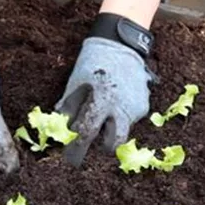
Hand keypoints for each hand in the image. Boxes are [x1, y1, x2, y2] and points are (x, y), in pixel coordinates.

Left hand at [56, 37, 151, 165]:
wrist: (122, 44)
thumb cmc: (94, 62)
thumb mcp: (76, 81)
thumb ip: (69, 105)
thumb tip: (60, 127)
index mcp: (100, 100)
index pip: (87, 133)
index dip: (77, 150)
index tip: (71, 160)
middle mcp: (121, 107)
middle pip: (113, 143)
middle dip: (102, 148)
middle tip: (95, 143)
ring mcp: (135, 108)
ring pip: (123, 132)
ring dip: (112, 132)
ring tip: (106, 118)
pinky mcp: (144, 106)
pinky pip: (130, 119)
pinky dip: (121, 116)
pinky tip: (117, 103)